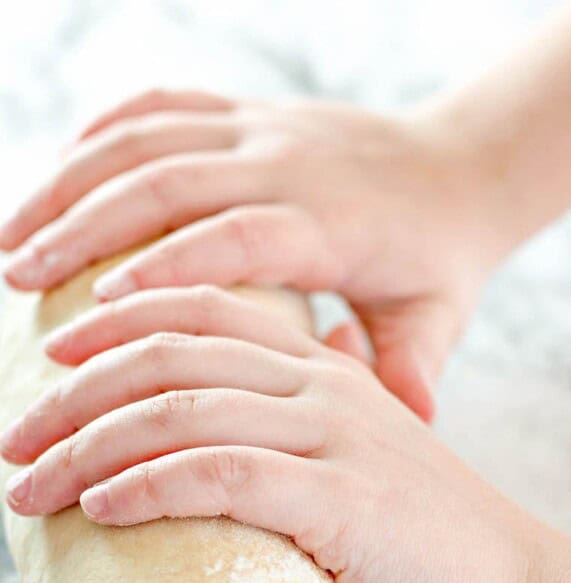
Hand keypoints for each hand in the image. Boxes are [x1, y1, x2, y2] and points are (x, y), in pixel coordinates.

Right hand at [0, 89, 490, 419]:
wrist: (460, 167)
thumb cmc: (440, 258)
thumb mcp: (438, 317)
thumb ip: (414, 367)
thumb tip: (409, 423)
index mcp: (329, 221)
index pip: (237, 236)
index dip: (167, 266)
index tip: (98, 308)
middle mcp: (288, 163)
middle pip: (170, 180)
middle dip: (84, 226)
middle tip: (18, 277)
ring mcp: (264, 129)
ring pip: (149, 138)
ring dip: (71, 183)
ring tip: (14, 238)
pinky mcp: (249, 113)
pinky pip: (163, 105)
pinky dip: (103, 132)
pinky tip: (59, 173)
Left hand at [0, 286, 559, 582]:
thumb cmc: (434, 546)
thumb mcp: (360, 471)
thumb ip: (299, 442)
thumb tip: (221, 449)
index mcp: (326, 371)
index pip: (201, 313)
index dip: (116, 324)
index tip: (54, 358)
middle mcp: (326, 387)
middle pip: (172, 354)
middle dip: (76, 394)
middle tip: (17, 437)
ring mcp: (336, 438)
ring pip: (182, 410)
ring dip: (89, 446)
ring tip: (29, 483)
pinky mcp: (344, 500)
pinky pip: (223, 472)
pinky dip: (150, 483)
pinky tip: (101, 504)